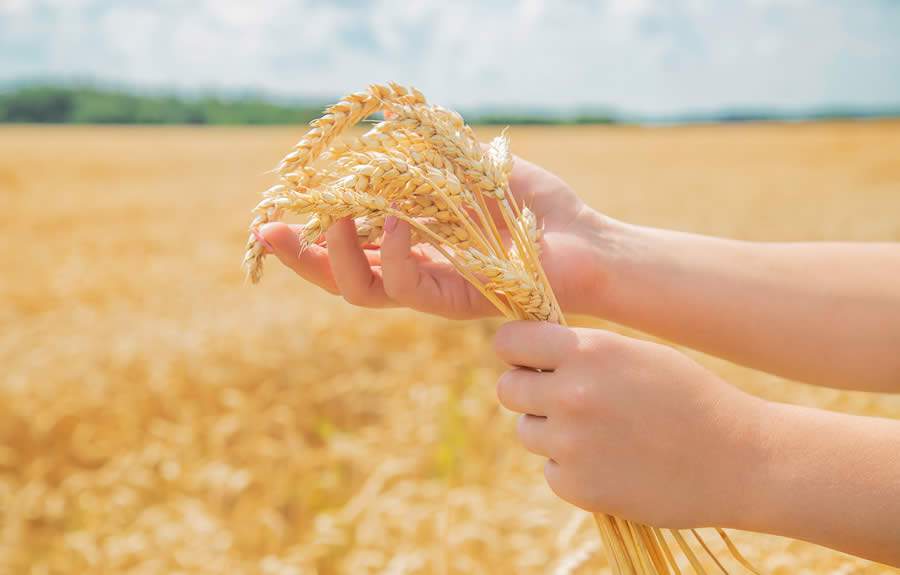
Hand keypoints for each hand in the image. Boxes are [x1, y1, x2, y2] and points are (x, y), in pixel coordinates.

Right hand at [259, 155, 610, 318]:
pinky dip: (395, 251)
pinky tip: (397, 217)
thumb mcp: (474, 168)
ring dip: (339, 256)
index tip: (274, 211)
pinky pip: (408, 288)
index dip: (308, 234)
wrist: (586, 241)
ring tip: (335, 218)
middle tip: (269, 231)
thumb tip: (387, 130)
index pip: (346, 248)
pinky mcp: (457, 304)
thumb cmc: (535, 206)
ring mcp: (433, 293)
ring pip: (363, 293)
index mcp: (412, 245)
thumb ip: (430, 155)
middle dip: (300, 257)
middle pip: (340, 278)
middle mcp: (414, 273)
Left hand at [493, 321, 767, 528]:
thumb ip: (580, 350)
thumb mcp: (635, 353)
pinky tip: (614, 464)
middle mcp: (571, 393)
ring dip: (551, 432)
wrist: (740, 460)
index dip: (517, 351)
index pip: (509, 342)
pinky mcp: (576, 486)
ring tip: (602, 433)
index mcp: (587, 350)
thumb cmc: (688, 397)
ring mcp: (571, 443)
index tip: (528, 360)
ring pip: (527, 431)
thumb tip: (526, 351)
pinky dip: (572, 470)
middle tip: (563, 400)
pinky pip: (550, 470)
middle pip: (508, 389)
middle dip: (529, 392)